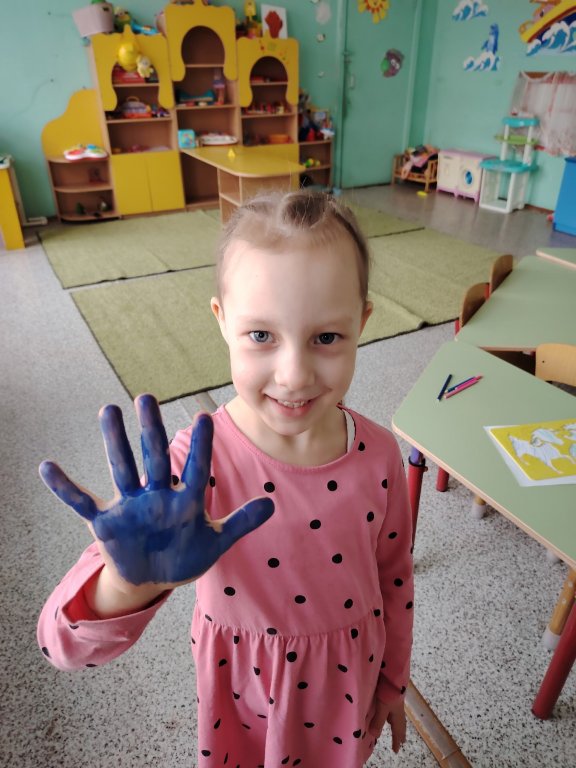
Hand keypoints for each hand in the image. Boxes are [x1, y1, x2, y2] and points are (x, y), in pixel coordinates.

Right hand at [39, 394, 274, 587]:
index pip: (195, 467)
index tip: (204, 417)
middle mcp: (157, 495)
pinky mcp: (107, 523)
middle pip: (154, 457)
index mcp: (186, 499)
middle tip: (146, 397)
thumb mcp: (216, 542)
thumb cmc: (186, 555)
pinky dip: (65, 488)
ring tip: (107, 410)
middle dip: (151, 429)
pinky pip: (82, 502)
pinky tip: (47, 467)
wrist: (154, 579)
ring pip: (122, 468)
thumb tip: (272, 504)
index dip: (200, 446)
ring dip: (114, 442)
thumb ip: (241, 522)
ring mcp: (130, 506)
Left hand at [368, 696, 405, 752]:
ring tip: (395, 728)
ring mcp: (397, 702)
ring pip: (397, 717)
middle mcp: (398, 709)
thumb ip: (378, 721)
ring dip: (397, 724)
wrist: (393, 674)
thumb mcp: (382, 707)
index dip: (396, 740)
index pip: (397, 730)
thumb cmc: (388, 691)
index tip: (396, 750)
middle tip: (402, 741)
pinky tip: (389, 712)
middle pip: (400, 724)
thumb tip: (375, 736)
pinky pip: (394, 710)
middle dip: (400, 733)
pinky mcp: (393, 695)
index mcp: (397, 714)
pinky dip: (393, 715)